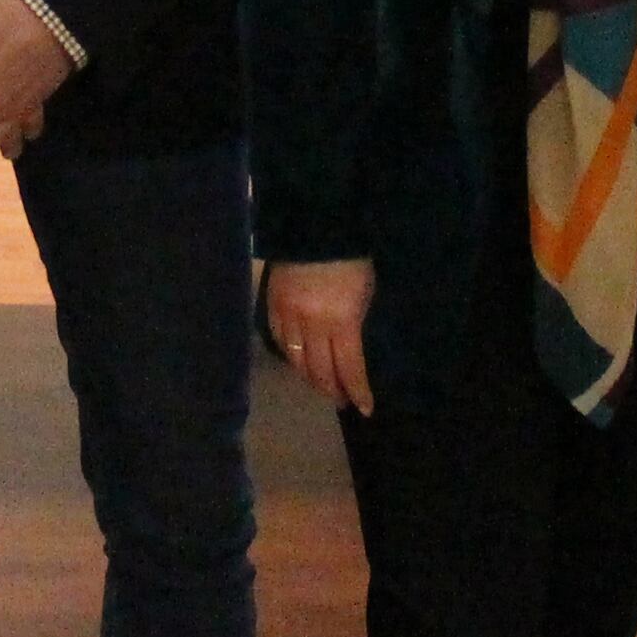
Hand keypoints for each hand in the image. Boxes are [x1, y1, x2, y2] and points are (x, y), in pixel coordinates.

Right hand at [265, 259, 374, 415]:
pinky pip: (279, 340)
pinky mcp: (272, 306)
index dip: (357, 391)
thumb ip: (354, 325)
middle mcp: (312, 326)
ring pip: (296, 360)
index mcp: (341, 322)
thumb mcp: (364, 295)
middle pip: (319, 370)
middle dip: (332, 390)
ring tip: (321, 386)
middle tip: (341, 401)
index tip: (364, 409)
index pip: (349, 368)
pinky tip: (297, 362)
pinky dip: (289, 356)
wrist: (316, 227)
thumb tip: (349, 351)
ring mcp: (288, 317)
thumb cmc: (352, 260)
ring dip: (310, 378)